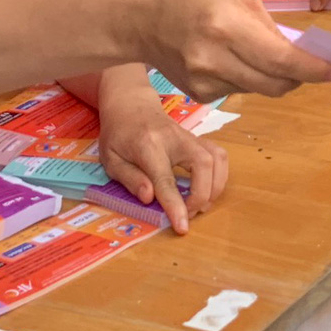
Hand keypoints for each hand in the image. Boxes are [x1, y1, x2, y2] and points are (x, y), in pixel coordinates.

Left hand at [95, 74, 228, 234]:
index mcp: (148, 145)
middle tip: (189, 214)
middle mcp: (175, 138)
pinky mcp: (197, 139)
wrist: (131, 104)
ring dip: (215, 186)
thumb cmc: (118, 134)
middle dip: (203, 195)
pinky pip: (218, 155)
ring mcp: (189, 136)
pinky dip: (219, 175)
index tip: (182, 226)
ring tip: (201, 204)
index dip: (175, 204)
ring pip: (217, 158)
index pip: (166, 178)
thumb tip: (149, 198)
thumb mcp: (111, 159)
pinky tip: (208, 188)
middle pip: (203, 164)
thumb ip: (130, 179)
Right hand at [139, 0, 330, 100]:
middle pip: (275, 84)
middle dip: (298, 77)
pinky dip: (246, 77)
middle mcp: (215, 60)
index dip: (312, 69)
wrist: (141, 16)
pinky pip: (238, 89)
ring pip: (259, 89)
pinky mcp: (199, 95)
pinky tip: (230, 57)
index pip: (281, 60)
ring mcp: (205, 82)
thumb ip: (268, 25)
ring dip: (271, 75)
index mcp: (227, 26)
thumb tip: (296, 51)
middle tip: (309, 65)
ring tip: (256, 49)